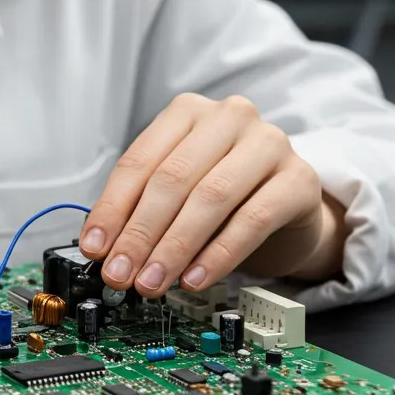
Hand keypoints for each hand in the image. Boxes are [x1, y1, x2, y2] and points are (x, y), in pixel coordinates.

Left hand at [79, 93, 338, 295]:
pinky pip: (253, 220)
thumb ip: (141, 210)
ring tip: (153, 282)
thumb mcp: (178, 192)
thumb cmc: (225, 194)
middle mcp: (229, 118)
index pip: (139, 162)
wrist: (289, 205)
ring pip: (211, 198)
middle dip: (140, 233)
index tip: (95, 249)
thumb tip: (104, 249)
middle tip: (121, 273)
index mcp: (188, 112)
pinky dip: (218, 254)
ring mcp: (269, 144)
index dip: (112, 209)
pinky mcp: (299, 179)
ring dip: (174, 248)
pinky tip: (195, 278)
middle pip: (173, 179)